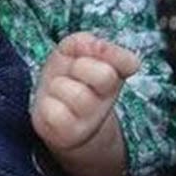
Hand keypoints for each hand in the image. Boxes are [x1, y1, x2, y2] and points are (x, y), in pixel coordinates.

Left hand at [32, 32, 139, 153]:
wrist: (54, 117)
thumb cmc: (65, 78)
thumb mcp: (72, 52)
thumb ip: (84, 42)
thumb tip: (93, 45)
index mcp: (114, 76)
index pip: (128, 62)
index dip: (112, 53)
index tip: (94, 51)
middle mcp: (107, 100)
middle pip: (104, 75)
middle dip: (80, 66)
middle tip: (70, 73)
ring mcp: (90, 119)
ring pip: (74, 92)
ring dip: (58, 86)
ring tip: (58, 91)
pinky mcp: (68, 133)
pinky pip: (55, 112)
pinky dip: (47, 105)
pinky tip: (51, 106)